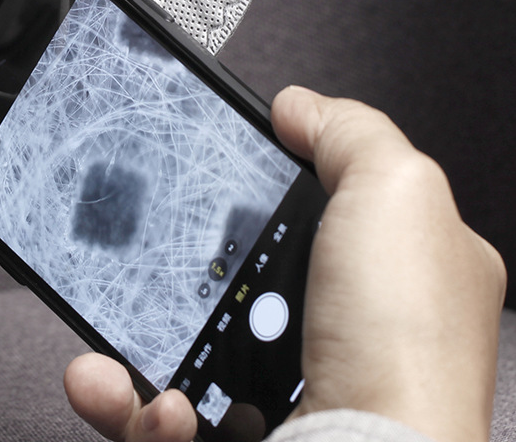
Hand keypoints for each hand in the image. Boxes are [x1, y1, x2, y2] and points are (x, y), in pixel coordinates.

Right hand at [64, 87, 505, 441]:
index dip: (262, 186)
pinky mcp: (241, 433)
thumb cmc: (402, 341)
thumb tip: (295, 106)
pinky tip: (113, 381)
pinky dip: (130, 399)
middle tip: (163, 254)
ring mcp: (289, 384)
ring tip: (114, 334)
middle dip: (186, 263)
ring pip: (191, 342)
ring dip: (138, 334)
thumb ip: (349, 132)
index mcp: (392, 268)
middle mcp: (344, 328)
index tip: (211, 173)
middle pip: (241, 271)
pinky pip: (164, 411)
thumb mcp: (397, 189)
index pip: (316, 204)